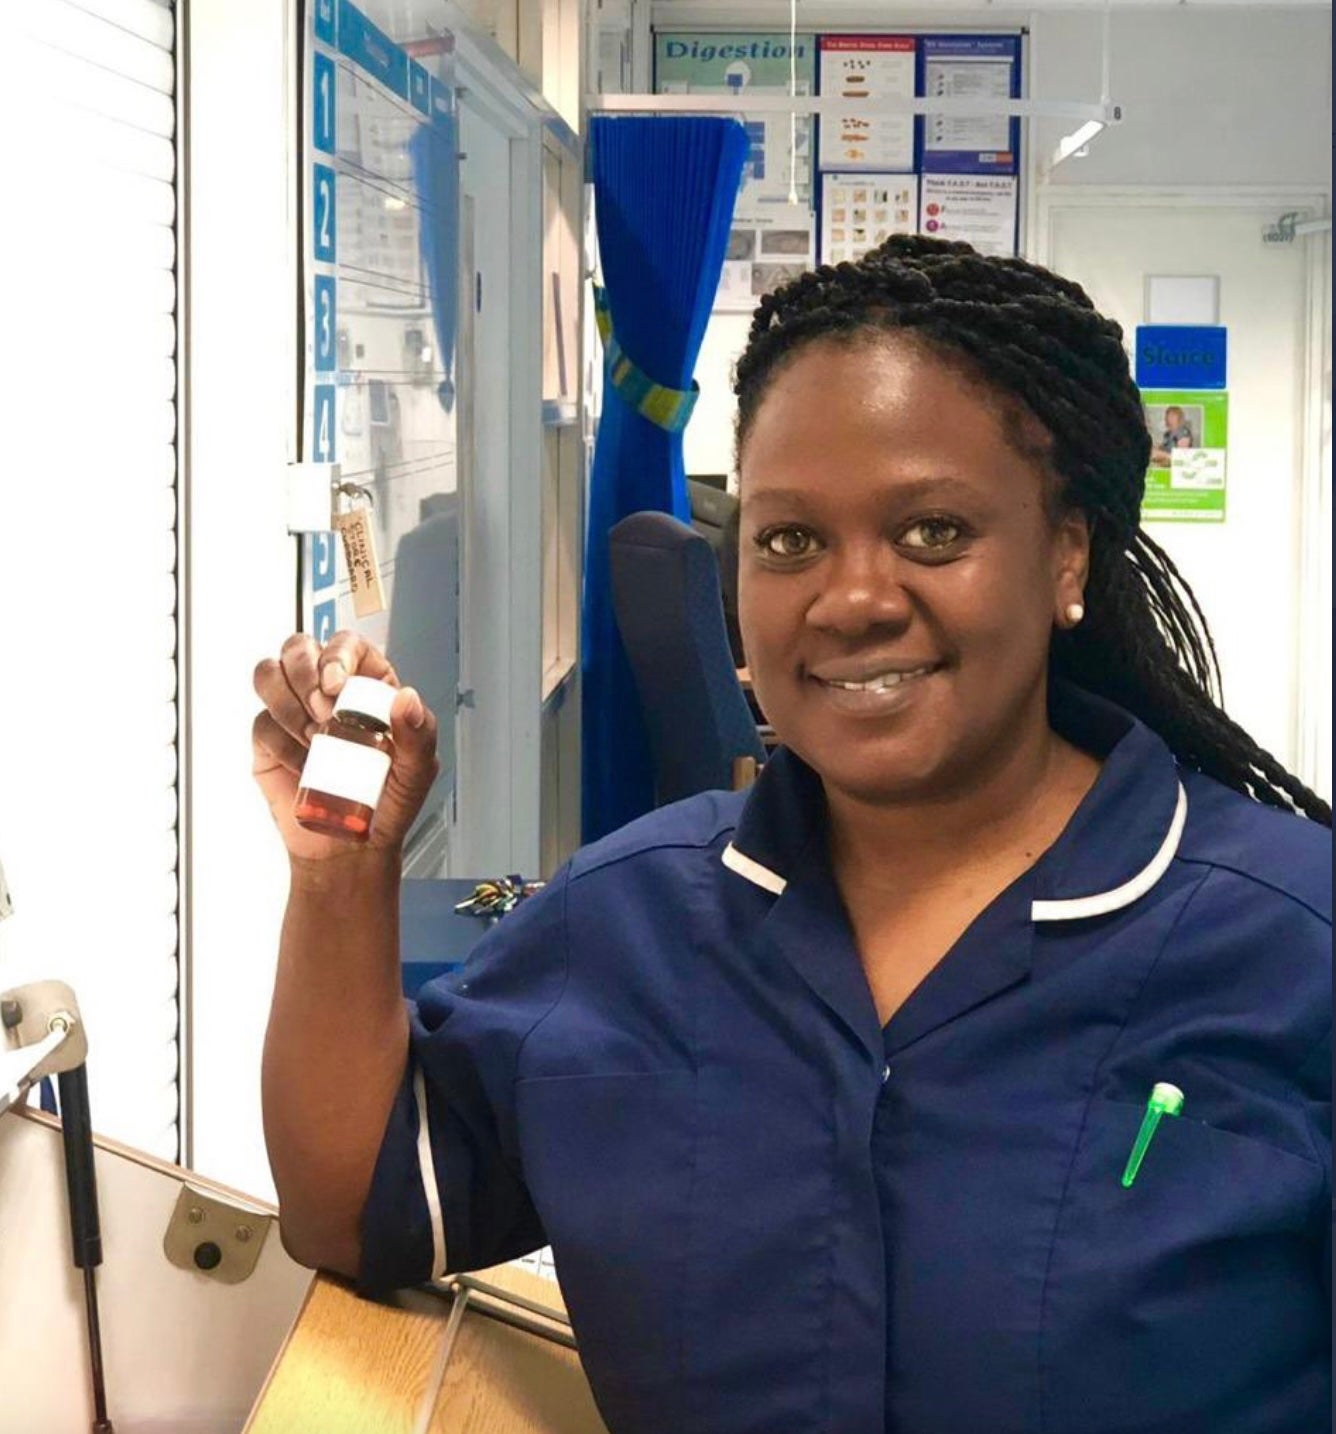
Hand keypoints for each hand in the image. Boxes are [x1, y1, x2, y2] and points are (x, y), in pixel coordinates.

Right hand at [252, 631, 439, 862]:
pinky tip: (304, 766)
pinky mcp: (269, 737)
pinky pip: (261, 722)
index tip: (336, 686)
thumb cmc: (387, 804)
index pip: (347, 644)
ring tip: (315, 742)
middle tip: (322, 715)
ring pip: (269, 674)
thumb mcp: (417, 773)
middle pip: (298, 647)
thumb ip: (420, 735)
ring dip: (288, 706)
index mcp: (368, 687)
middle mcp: (328, 691)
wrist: (350, 847)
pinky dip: (281, 744)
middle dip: (304, 675)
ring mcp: (295, 711)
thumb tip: (408, 700)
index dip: (336, 654)